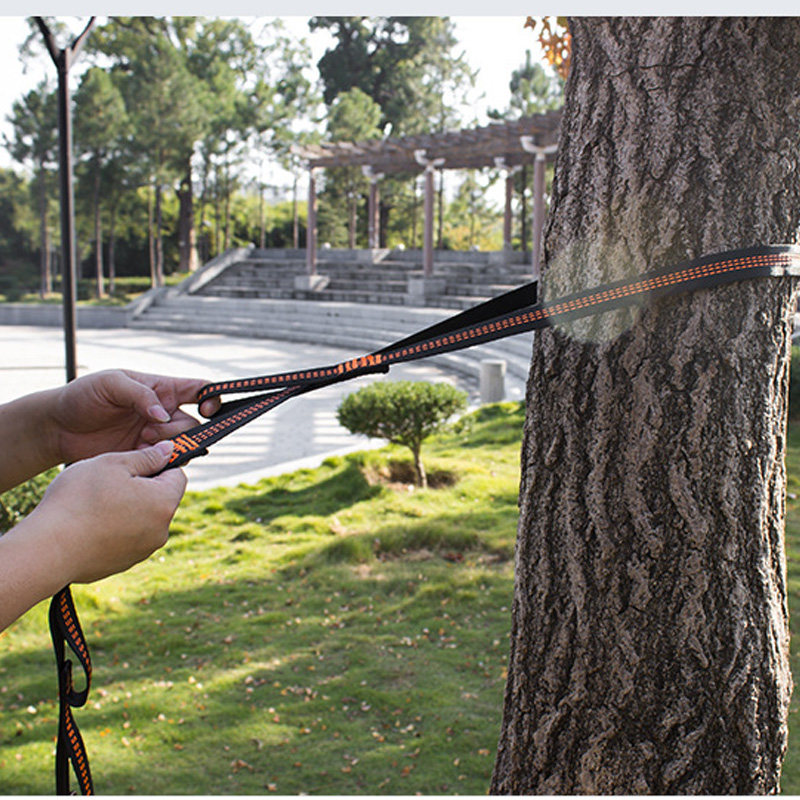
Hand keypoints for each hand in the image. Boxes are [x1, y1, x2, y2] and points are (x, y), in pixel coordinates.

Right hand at [32, 441, 185, 583]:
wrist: (46, 550)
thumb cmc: (78, 500)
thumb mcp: (112, 464)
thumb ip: (146, 456)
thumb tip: (170, 450)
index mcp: (164, 502)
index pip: (177, 475)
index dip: (157, 464)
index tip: (133, 463)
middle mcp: (161, 530)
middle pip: (161, 498)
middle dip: (142, 487)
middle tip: (109, 482)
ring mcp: (143, 550)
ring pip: (143, 518)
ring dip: (128, 508)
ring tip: (95, 504)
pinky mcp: (124, 563)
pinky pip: (126, 538)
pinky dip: (114, 529)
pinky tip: (89, 524)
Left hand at [49, 369, 219, 464]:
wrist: (59, 428)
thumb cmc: (84, 396)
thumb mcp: (110, 383)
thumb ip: (140, 394)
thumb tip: (164, 414)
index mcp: (162, 389)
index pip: (199, 390)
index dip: (212, 398)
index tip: (207, 409)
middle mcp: (164, 413)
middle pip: (194, 423)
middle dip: (181, 430)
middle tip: (151, 431)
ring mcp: (155, 436)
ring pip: (183, 445)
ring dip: (169, 446)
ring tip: (142, 442)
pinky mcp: (145, 456)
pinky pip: (166, 462)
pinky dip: (160, 462)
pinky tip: (139, 456)